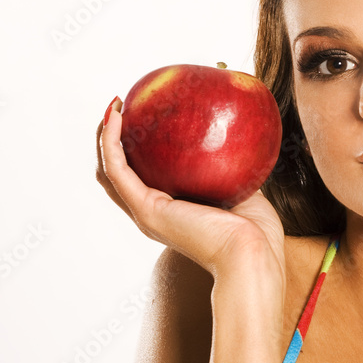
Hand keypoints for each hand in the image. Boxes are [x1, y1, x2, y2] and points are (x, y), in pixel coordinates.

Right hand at [95, 96, 285, 275]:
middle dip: (114, 140)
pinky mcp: (146, 208)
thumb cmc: (257, 235)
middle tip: (123, 107)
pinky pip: (117, 169)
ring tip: (116, 105)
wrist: (253, 256)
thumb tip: (244, 138)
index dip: (137, 151)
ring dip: (105, 136)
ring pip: (109, 170)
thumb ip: (236, 169)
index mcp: (172, 213)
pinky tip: (118, 114)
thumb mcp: (245, 192)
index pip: (142, 179)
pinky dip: (111, 140)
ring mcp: (145, 213)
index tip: (145, 117)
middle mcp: (152, 214)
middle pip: (118, 173)